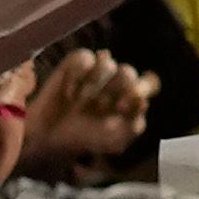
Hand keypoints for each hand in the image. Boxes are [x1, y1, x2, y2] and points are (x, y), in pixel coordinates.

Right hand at [17, 47, 158, 174]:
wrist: (50, 136)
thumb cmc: (85, 138)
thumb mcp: (114, 140)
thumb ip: (134, 125)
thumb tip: (144, 102)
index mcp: (130, 97)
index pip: (149, 83)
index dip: (140, 89)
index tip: (122, 106)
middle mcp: (115, 81)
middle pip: (128, 73)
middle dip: (115, 91)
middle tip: (99, 107)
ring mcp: (96, 70)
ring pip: (108, 64)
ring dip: (94, 86)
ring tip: (82, 103)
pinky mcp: (75, 63)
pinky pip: (85, 58)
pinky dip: (77, 77)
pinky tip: (69, 94)